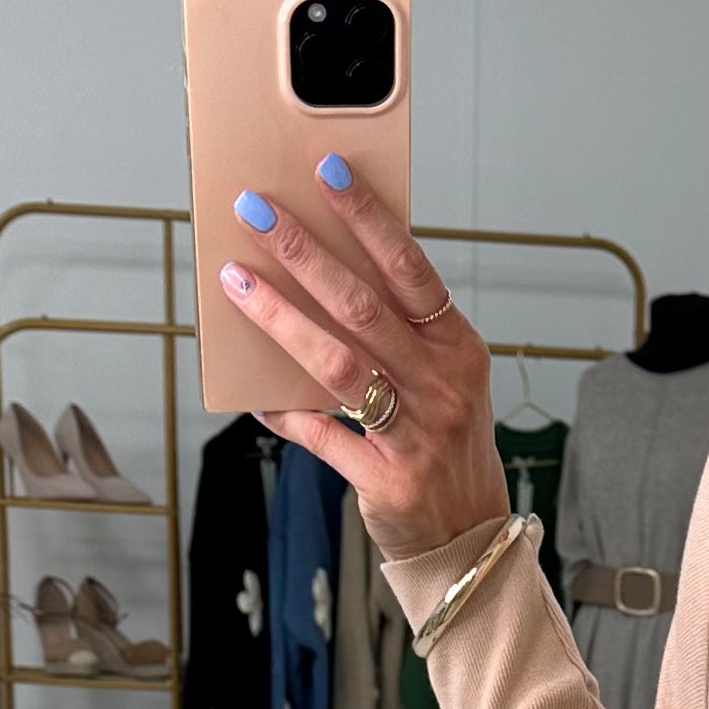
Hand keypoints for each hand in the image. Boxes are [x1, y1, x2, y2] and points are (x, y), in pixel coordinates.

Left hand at [221, 164, 506, 560]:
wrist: (470, 537)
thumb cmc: (444, 444)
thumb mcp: (441, 381)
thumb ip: (395, 336)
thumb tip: (319, 277)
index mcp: (458, 348)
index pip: (410, 267)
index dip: (366, 217)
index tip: (326, 171)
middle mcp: (443, 385)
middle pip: (364, 306)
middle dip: (305, 252)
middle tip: (257, 212)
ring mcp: (418, 432)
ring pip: (338, 364)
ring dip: (281, 318)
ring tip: (237, 283)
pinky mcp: (388, 478)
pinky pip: (321, 435)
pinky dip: (283, 411)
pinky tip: (253, 393)